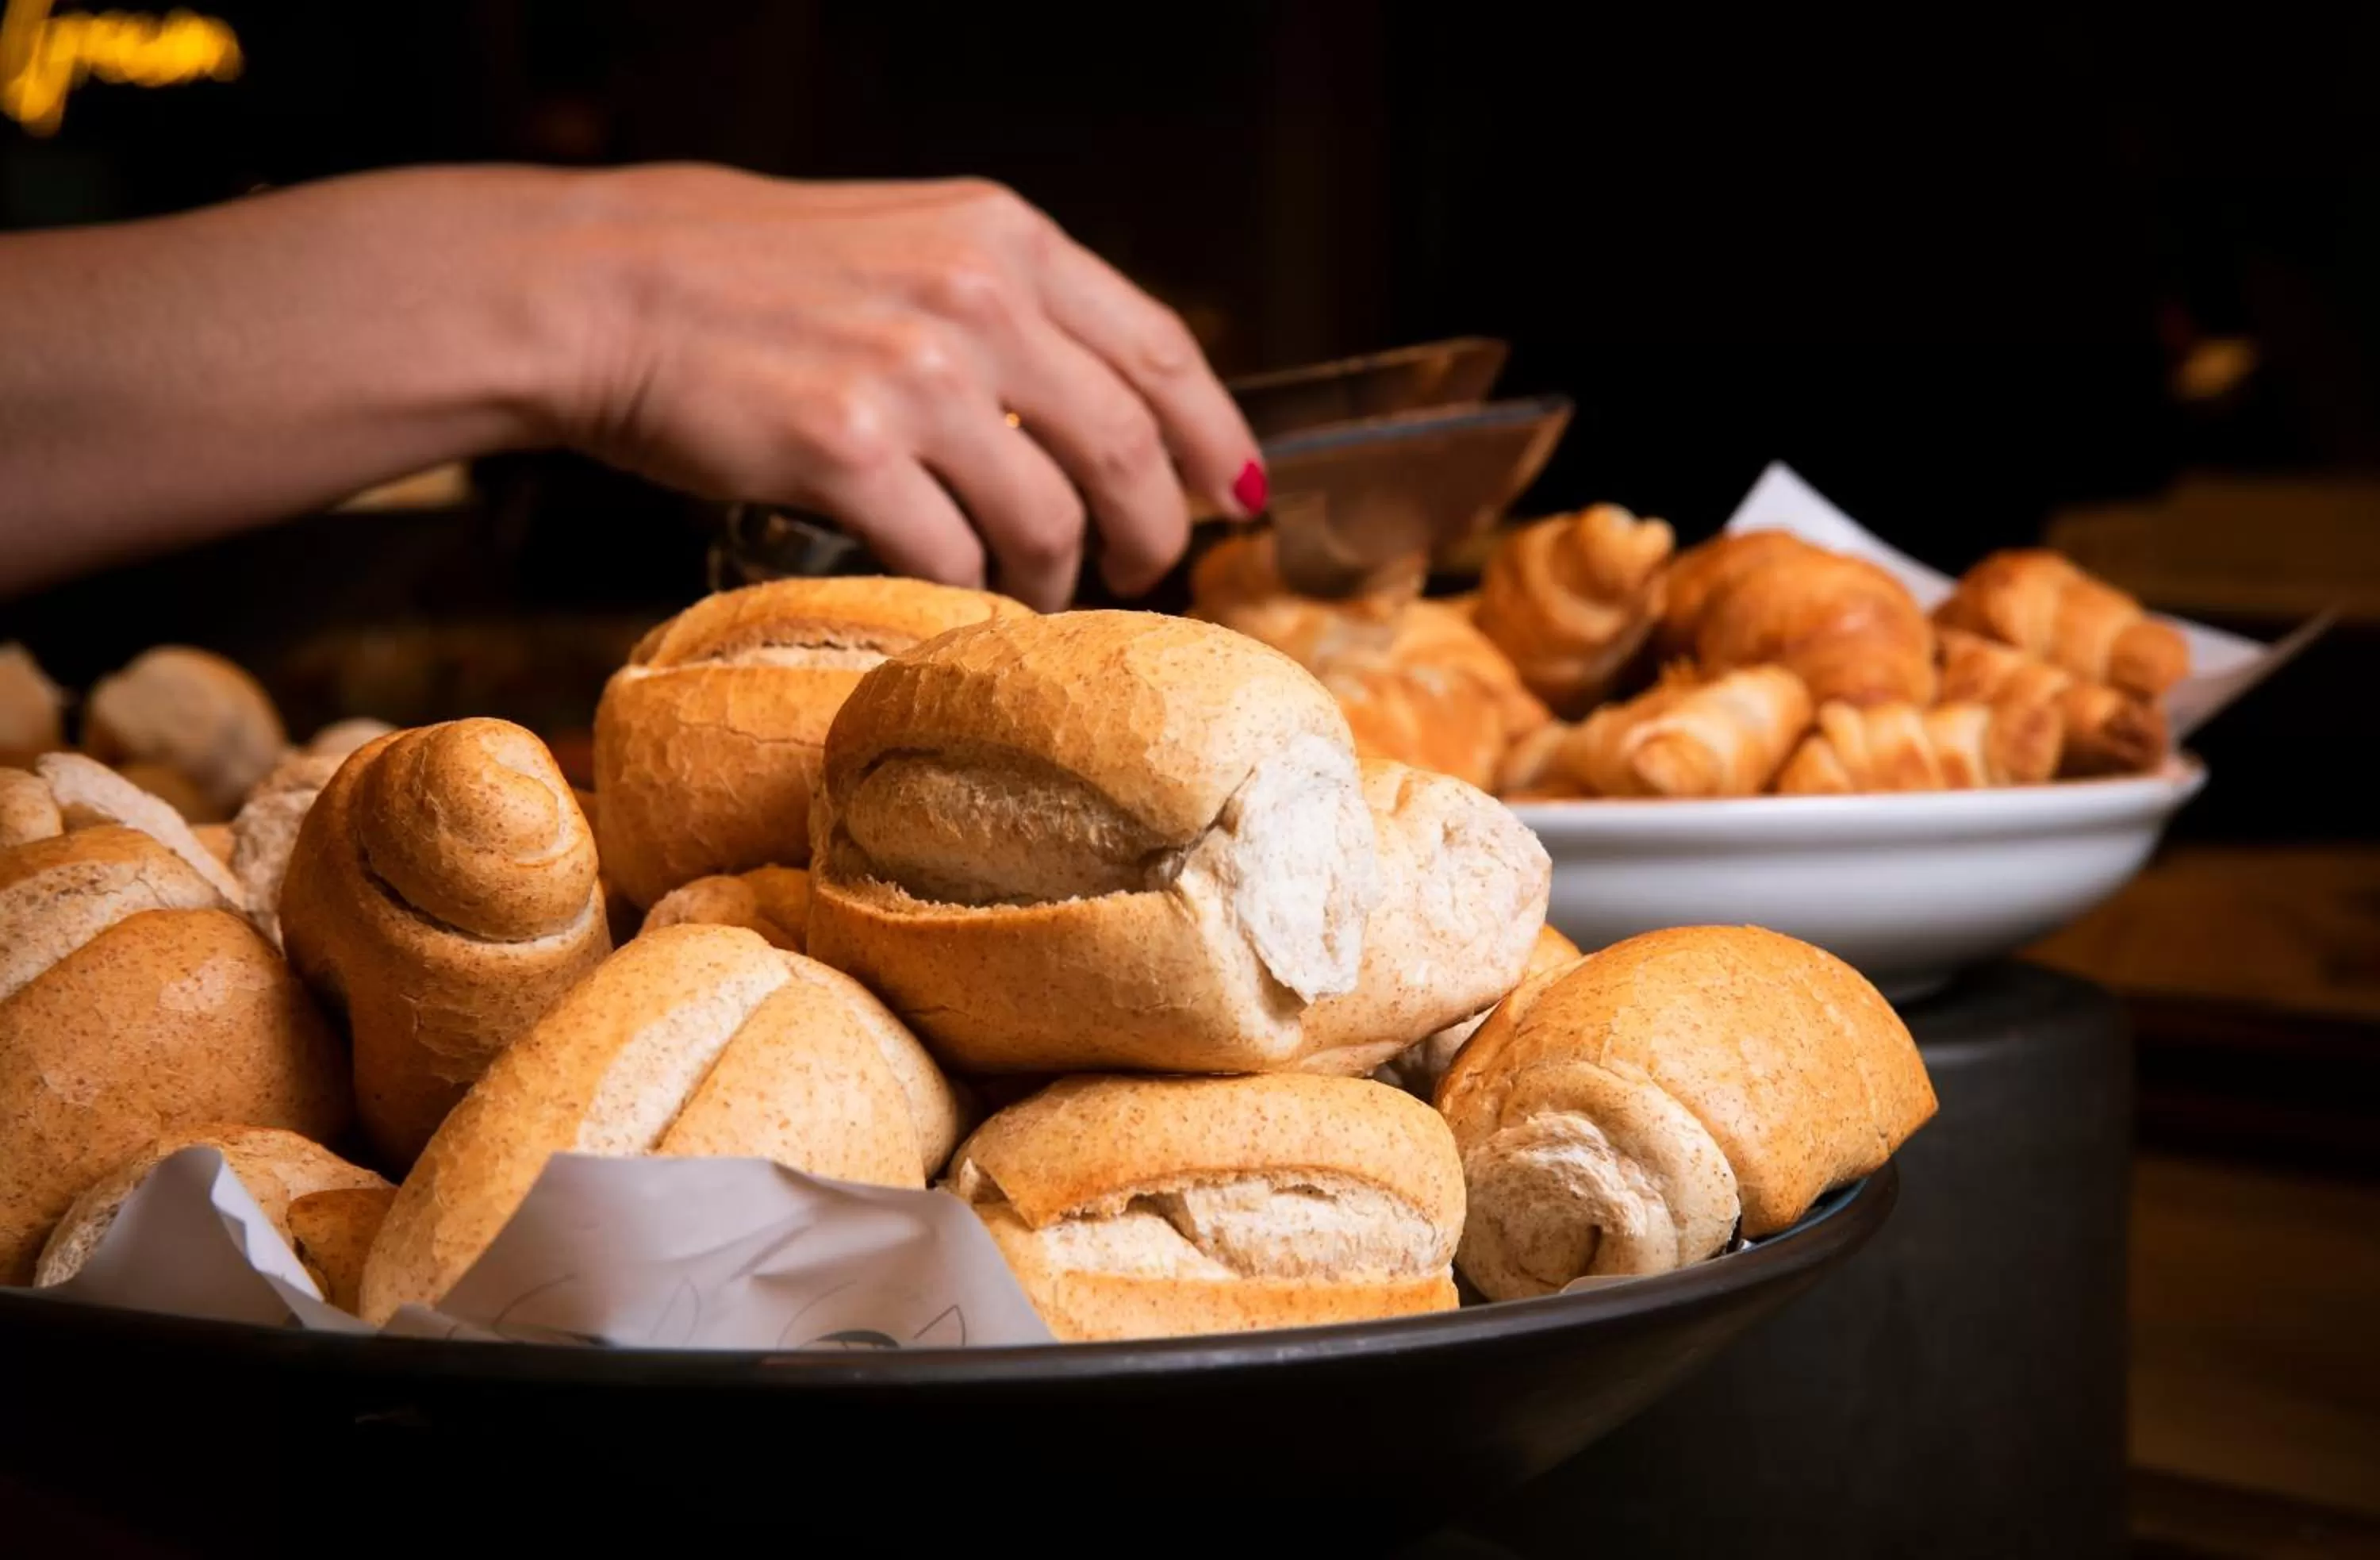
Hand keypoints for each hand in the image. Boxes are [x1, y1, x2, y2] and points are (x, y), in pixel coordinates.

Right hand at [545, 167, 1264, 607]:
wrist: (599, 290)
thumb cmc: (745, 276)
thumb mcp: (903, 245)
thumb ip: (1005, 308)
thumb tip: (1102, 405)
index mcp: (1003, 239)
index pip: (1162, 349)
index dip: (1213, 437)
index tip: (1232, 493)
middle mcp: (976, 298)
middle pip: (1127, 450)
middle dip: (1151, 532)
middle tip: (1139, 571)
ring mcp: (914, 375)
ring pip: (1046, 521)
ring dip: (1050, 579)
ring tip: (1024, 592)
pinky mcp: (846, 451)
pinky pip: (949, 560)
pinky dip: (960, 596)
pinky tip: (946, 596)